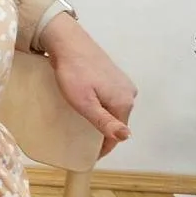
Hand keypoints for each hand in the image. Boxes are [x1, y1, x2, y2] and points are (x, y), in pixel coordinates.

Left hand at [41, 14, 136, 156]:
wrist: (67, 40)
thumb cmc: (72, 71)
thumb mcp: (84, 101)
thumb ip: (104, 121)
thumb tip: (127, 137)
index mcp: (124, 102)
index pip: (117, 134)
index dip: (104, 148)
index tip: (89, 156)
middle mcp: (129, 92)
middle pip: (117, 122)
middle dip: (102, 133)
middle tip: (82, 140)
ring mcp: (122, 82)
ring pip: (113, 109)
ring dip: (101, 118)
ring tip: (82, 124)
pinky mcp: (113, 75)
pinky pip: (109, 98)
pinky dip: (100, 105)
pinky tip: (86, 105)